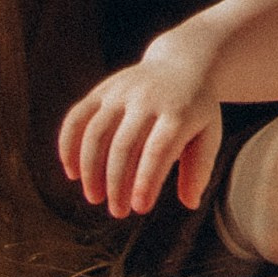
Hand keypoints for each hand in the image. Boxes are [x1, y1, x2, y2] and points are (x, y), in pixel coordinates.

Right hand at [58, 47, 224, 219]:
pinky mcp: (101, 91)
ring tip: (94, 198)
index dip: (146, 180)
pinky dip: (68, 145)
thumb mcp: (209, 134)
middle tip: (118, 212)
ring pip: (95, 132)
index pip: (158, 149)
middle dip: (117, 183)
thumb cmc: (195, 110)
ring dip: (90, 169)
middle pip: (123, 145)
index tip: (140, 208)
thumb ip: (200, 168)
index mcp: (178, 112)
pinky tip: (72, 172)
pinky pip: (77, 117)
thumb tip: (190, 203)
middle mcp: (147, 98)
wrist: (181, 65)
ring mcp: (121, 92)